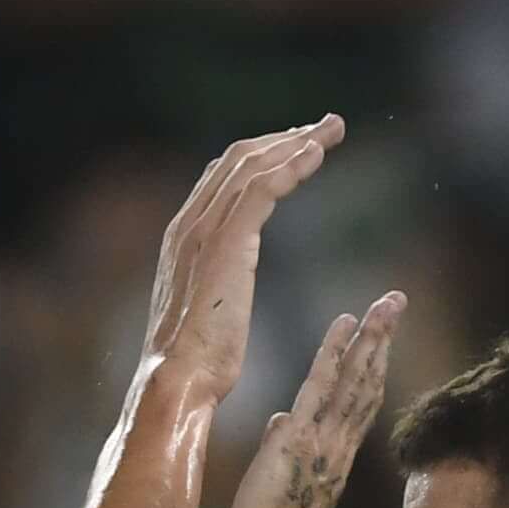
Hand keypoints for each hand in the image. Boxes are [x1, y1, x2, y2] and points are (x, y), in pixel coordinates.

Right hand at [141, 116, 345, 391]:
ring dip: (295, 142)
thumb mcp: (203, 313)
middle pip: (238, 159)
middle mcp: (190, 223)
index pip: (222, 178)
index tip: (295, 149)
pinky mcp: (227, 241)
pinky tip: (317, 154)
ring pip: (253, 165)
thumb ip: (212, 286)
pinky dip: (291, 165)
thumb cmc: (195, 365)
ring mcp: (205, 229)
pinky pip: (263, 187)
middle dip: (283, 138)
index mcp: (183, 238)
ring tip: (329, 130)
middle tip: (322, 128)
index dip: (261, 157)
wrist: (178, 379)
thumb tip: (223, 289)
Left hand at [225, 293, 402, 507]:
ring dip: (373, 336)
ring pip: (356, 378)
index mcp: (333, 454)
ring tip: (388, 302)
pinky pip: (324, 385)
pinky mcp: (304, 437)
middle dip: (383, 338)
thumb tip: (279, 421)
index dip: (370, 364)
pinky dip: (336, 352)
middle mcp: (339, 443)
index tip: (379, 333)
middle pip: (368, 381)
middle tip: (397, 300)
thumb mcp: (278, 479)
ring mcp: (325, 439)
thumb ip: (284, 444)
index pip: (357, 400)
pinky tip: (347, 322)